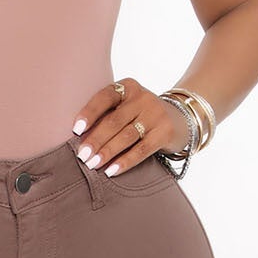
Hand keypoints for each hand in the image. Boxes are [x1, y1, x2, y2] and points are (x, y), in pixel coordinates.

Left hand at [70, 77, 188, 175]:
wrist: (180, 118)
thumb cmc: (141, 115)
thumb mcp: (127, 106)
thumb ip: (108, 115)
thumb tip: (80, 139)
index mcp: (128, 87)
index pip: (105, 97)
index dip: (89, 113)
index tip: (76, 130)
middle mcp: (142, 98)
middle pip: (114, 121)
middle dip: (96, 140)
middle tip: (82, 156)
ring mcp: (156, 114)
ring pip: (126, 136)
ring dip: (107, 152)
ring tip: (93, 164)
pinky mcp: (165, 132)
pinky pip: (142, 149)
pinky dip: (125, 161)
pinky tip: (111, 171)